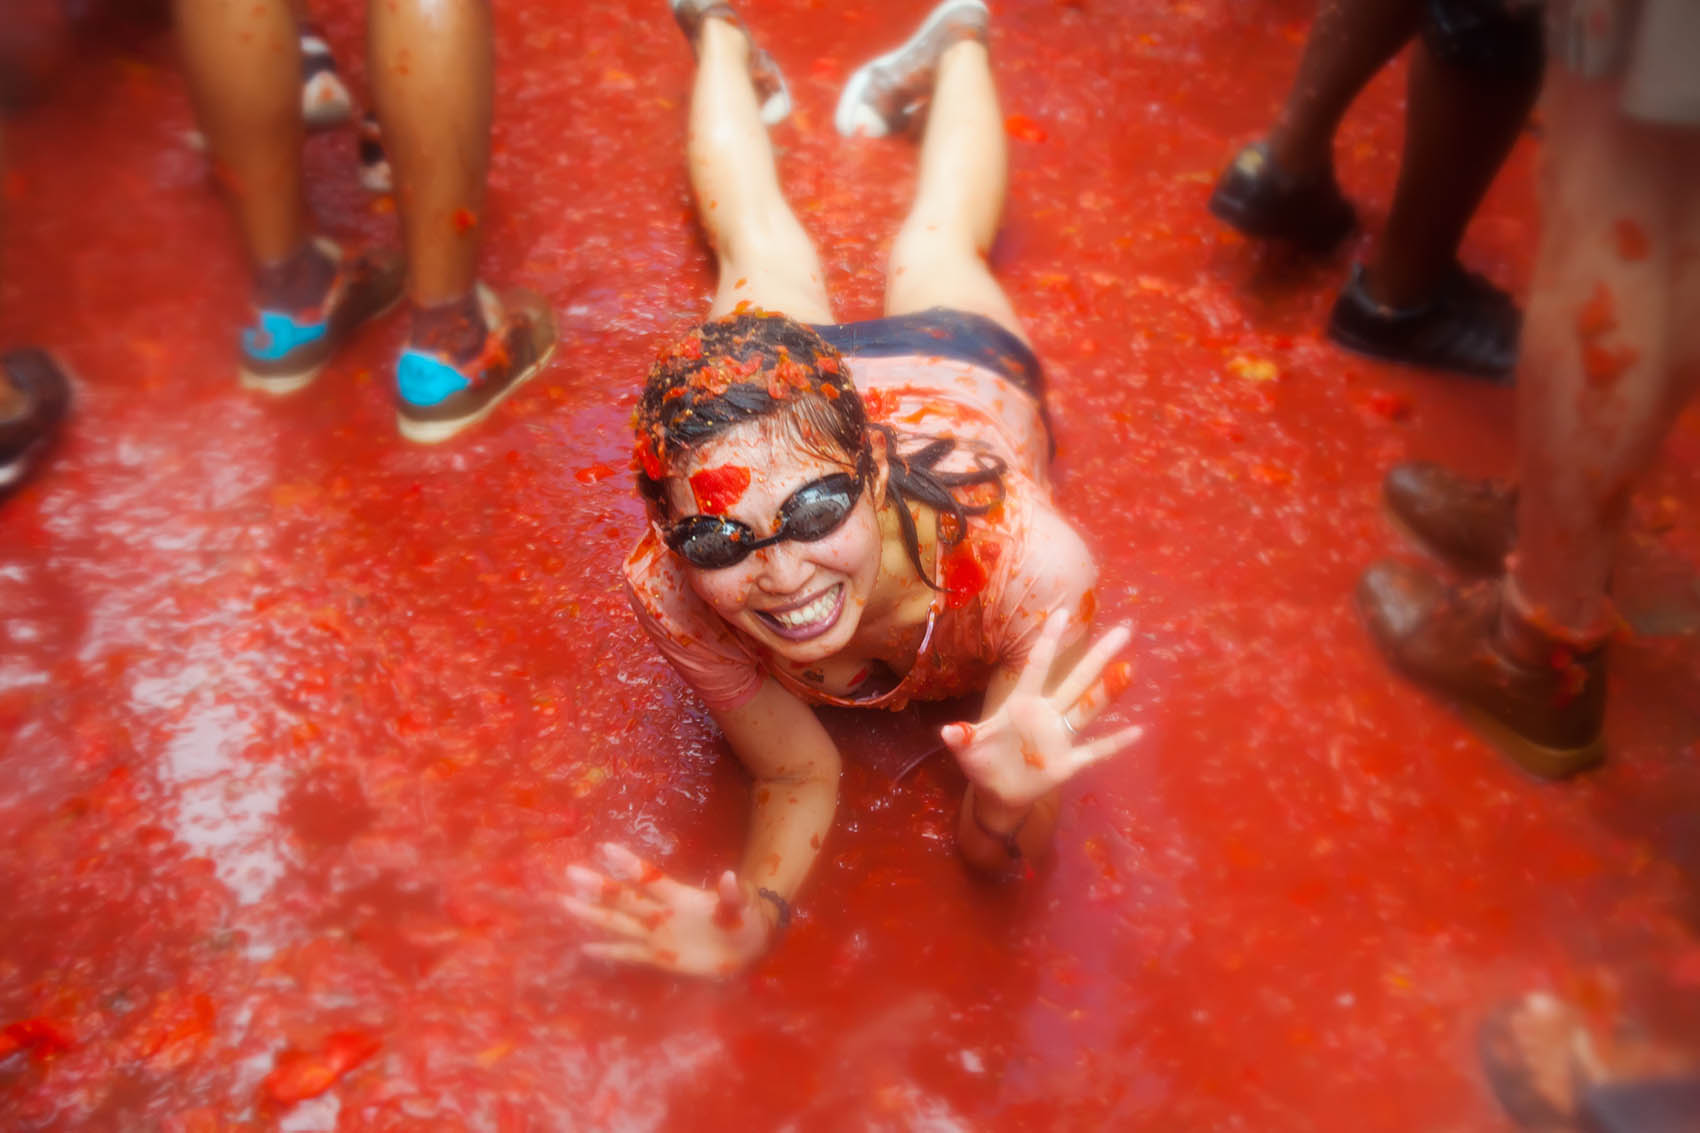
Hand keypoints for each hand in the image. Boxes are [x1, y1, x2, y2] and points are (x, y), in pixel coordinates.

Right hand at [561, 842, 776, 977]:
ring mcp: (657, 934)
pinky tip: (584, 948)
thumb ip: (733, 895)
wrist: (746, 946)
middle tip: (570, 872)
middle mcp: (661, 913)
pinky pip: (628, 953)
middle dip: (598, 885)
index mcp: (679, 897)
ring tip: (564, 902)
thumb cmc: (744, 920)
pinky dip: (608, 951)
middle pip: (624, 898)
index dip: (628, 864)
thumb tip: (730, 876)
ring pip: (618, 922)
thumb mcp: (742, 907)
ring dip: (592, 913)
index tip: (604, 848)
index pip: (649, 878)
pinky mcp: (658, 956)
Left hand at [941, 610, 1142, 811]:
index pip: (1037, 666)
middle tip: (1124, 630)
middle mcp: (1045, 714)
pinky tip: (1138, 730)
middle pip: (1076, 680)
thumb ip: (962, 738)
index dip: (1049, 641)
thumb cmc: (982, 762)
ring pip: (1087, 709)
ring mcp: (1059, 737)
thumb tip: (947, 733)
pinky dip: (1115, 743)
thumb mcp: (968, 749)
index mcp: (1021, 703)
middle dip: (1098, 657)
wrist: (996, 793)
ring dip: (1107, 692)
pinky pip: (1095, 751)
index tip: (1062, 613)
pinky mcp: (1068, 762)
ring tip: (1129, 671)